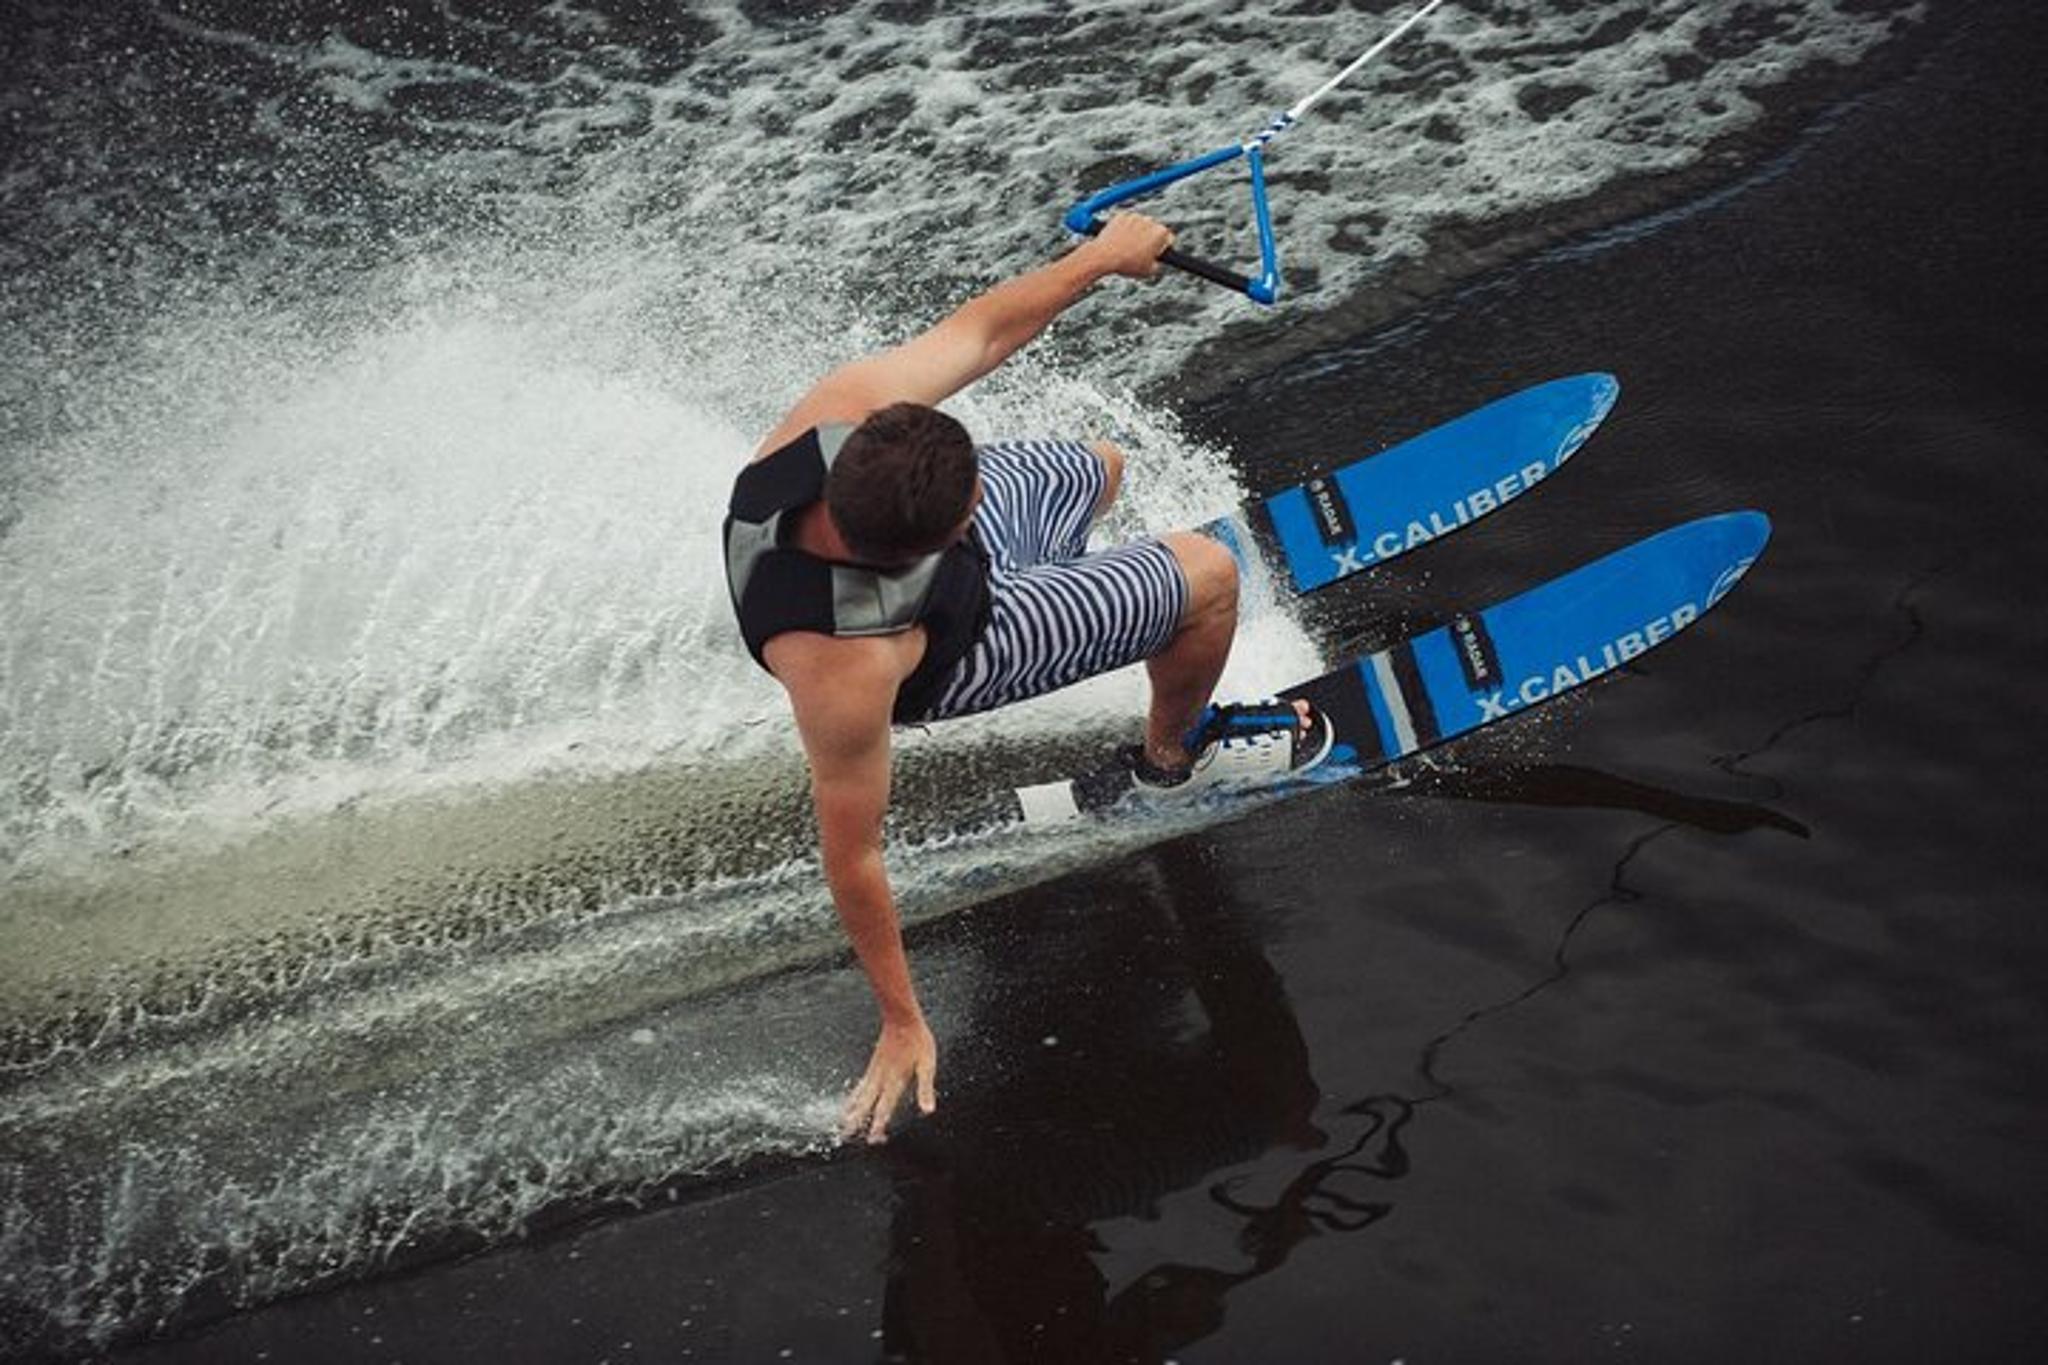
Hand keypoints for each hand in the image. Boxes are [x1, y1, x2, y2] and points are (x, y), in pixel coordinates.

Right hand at [840, 1014, 937, 1143]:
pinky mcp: (873, 1065)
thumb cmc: (917, 1041)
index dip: (878, 1124)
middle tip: (846, 1136)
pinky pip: (859, 1086)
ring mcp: (875, 1072)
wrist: (902, 1018)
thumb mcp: (927, 1065)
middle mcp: (881, 1078)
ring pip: (859, 1096)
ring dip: (851, 1111)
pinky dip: (852, 1098)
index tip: (873, 1139)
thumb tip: (928, 1110)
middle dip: (857, 1121)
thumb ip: (925, 1089)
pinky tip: (850, 1101)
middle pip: (866, 1104)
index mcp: (895, 1081)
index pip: (884, 1107)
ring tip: (842, 1123)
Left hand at [1087, 211, 1174, 280]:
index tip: (1156, 252)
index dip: (1163, 247)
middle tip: (1141, 251)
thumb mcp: (1149, 272)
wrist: (1104, 256)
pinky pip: (1126, 222)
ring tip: (1128, 247)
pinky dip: (1124, 228)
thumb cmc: (1127, 264)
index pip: (1169, 238)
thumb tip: (1155, 262)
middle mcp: (1150, 221)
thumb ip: (1157, 265)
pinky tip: (1120, 241)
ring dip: (1137, 232)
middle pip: (1154, 229)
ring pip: (1140, 224)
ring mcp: (1135, 217)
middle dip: (1149, 238)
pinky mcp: (1121, 215)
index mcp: (1160, 233)